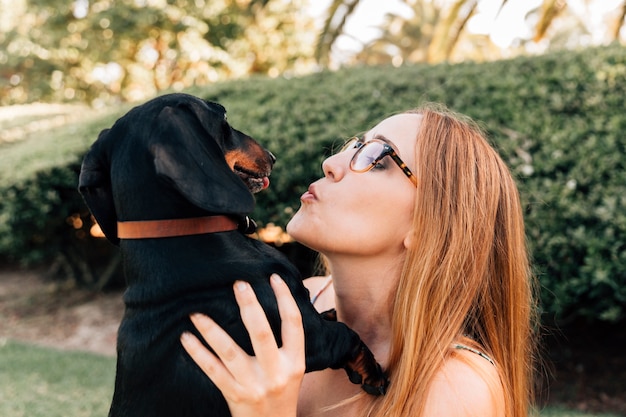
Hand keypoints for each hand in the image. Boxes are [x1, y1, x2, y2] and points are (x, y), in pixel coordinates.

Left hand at [180, 274, 304, 416]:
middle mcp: (276, 372)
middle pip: (261, 332)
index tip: (273, 277)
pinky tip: (186, 338)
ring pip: (230, 351)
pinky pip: (212, 370)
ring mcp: (254, 385)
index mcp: (295, 361)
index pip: (293, 323)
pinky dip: (198, 353)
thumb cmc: (282, 393)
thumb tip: (272, 304)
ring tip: (197, 312)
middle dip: (250, 306)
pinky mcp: (234, 395)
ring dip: (212, 330)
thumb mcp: (293, 369)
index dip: (285, 298)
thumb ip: (285, 343)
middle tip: (238, 284)